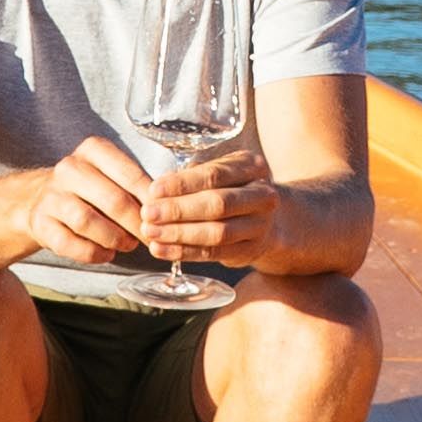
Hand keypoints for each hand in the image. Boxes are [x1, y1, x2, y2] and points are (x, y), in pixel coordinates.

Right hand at [26, 141, 154, 267]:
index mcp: (93, 150)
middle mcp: (69, 168)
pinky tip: (106, 253)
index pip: (130, 174)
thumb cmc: (91, 189)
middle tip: (150, 237)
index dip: (152, 201)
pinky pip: (69, 243)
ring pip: (87, 221)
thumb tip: (167, 210)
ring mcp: (51, 195)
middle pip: (113, 200)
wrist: (41, 199)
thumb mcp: (112, 176)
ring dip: (114, 239)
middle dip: (137, 224)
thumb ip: (137, 188)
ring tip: (127, 245)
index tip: (165, 216)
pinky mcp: (39, 223)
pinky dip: (93, 253)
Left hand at [132, 145, 279, 276]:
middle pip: (217, 204)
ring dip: (179, 234)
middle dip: (178, 210)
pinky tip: (161, 250)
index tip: (153, 190)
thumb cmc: (235, 188)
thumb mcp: (222, 171)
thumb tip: (159, 188)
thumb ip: (194, 175)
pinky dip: (184, 252)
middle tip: (148, 214)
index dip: (181, 184)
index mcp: (252, 167)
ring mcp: (260, 226)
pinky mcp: (250, 251)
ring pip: (216, 233)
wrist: (272, 219)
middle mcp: (262, 196)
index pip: (214, 175)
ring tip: (151, 233)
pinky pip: (213, 253)